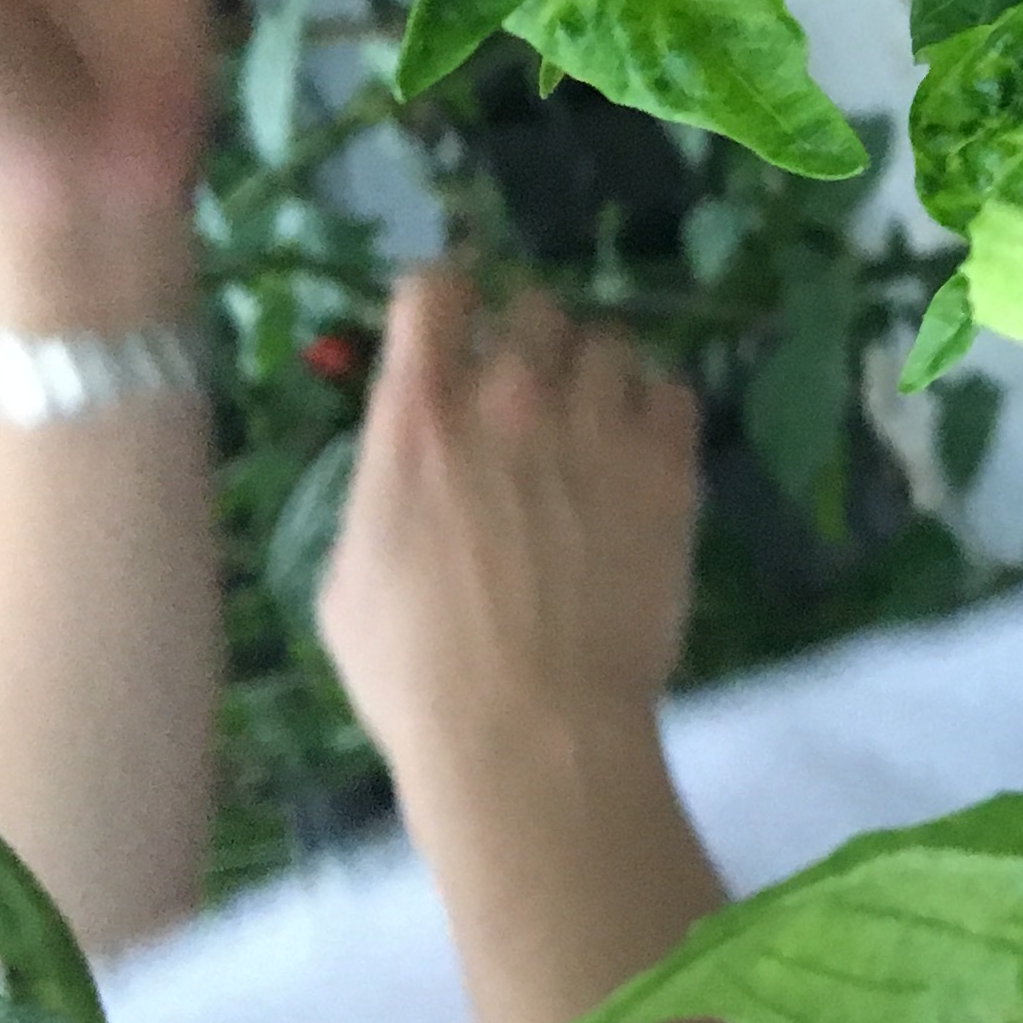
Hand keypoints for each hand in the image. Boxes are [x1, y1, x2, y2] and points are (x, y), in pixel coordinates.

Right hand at [318, 268, 702, 798]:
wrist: (530, 731)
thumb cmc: (417, 676)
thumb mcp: (348, 583)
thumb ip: (383, 497)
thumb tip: (405, 472)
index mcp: (420, 421)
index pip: (435, 291)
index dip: (446, 299)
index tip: (453, 325)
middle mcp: (511, 400)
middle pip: (536, 305)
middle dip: (530, 338)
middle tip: (530, 392)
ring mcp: (597, 427)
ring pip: (613, 342)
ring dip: (598, 373)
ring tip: (594, 423)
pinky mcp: (668, 466)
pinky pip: (674, 390)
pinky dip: (656, 409)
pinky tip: (641, 450)